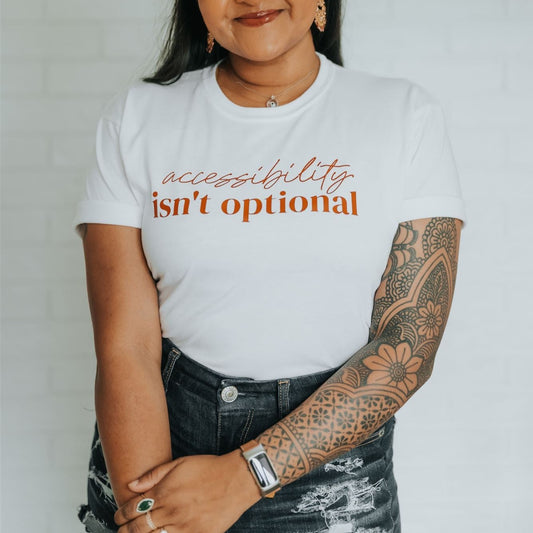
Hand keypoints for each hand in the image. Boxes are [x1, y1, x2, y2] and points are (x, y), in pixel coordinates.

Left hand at [114, 449, 262, 532]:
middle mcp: (171, 511)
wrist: (237, 479)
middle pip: (138, 528)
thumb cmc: (209, 468)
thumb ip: (154, 475)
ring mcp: (184, 526)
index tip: (118, 516)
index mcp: (165, 492)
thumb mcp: (180, 463)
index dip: (121, 514)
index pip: (133, 509)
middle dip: (125, 531)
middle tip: (121, 530)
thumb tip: (131, 485)